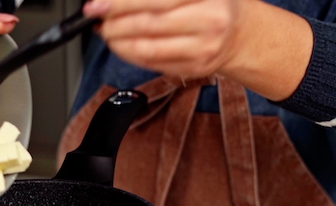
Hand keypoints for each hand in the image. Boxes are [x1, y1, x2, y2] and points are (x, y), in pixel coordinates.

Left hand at [82, 0, 241, 78]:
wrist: (239, 33)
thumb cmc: (210, 4)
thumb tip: (115, 0)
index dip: (121, 3)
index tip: (97, 6)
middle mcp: (209, 21)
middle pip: (149, 24)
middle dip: (115, 24)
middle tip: (98, 20)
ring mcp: (203, 48)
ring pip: (148, 49)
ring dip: (119, 42)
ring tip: (107, 33)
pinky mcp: (195, 69)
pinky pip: (153, 64)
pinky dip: (131, 55)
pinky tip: (122, 46)